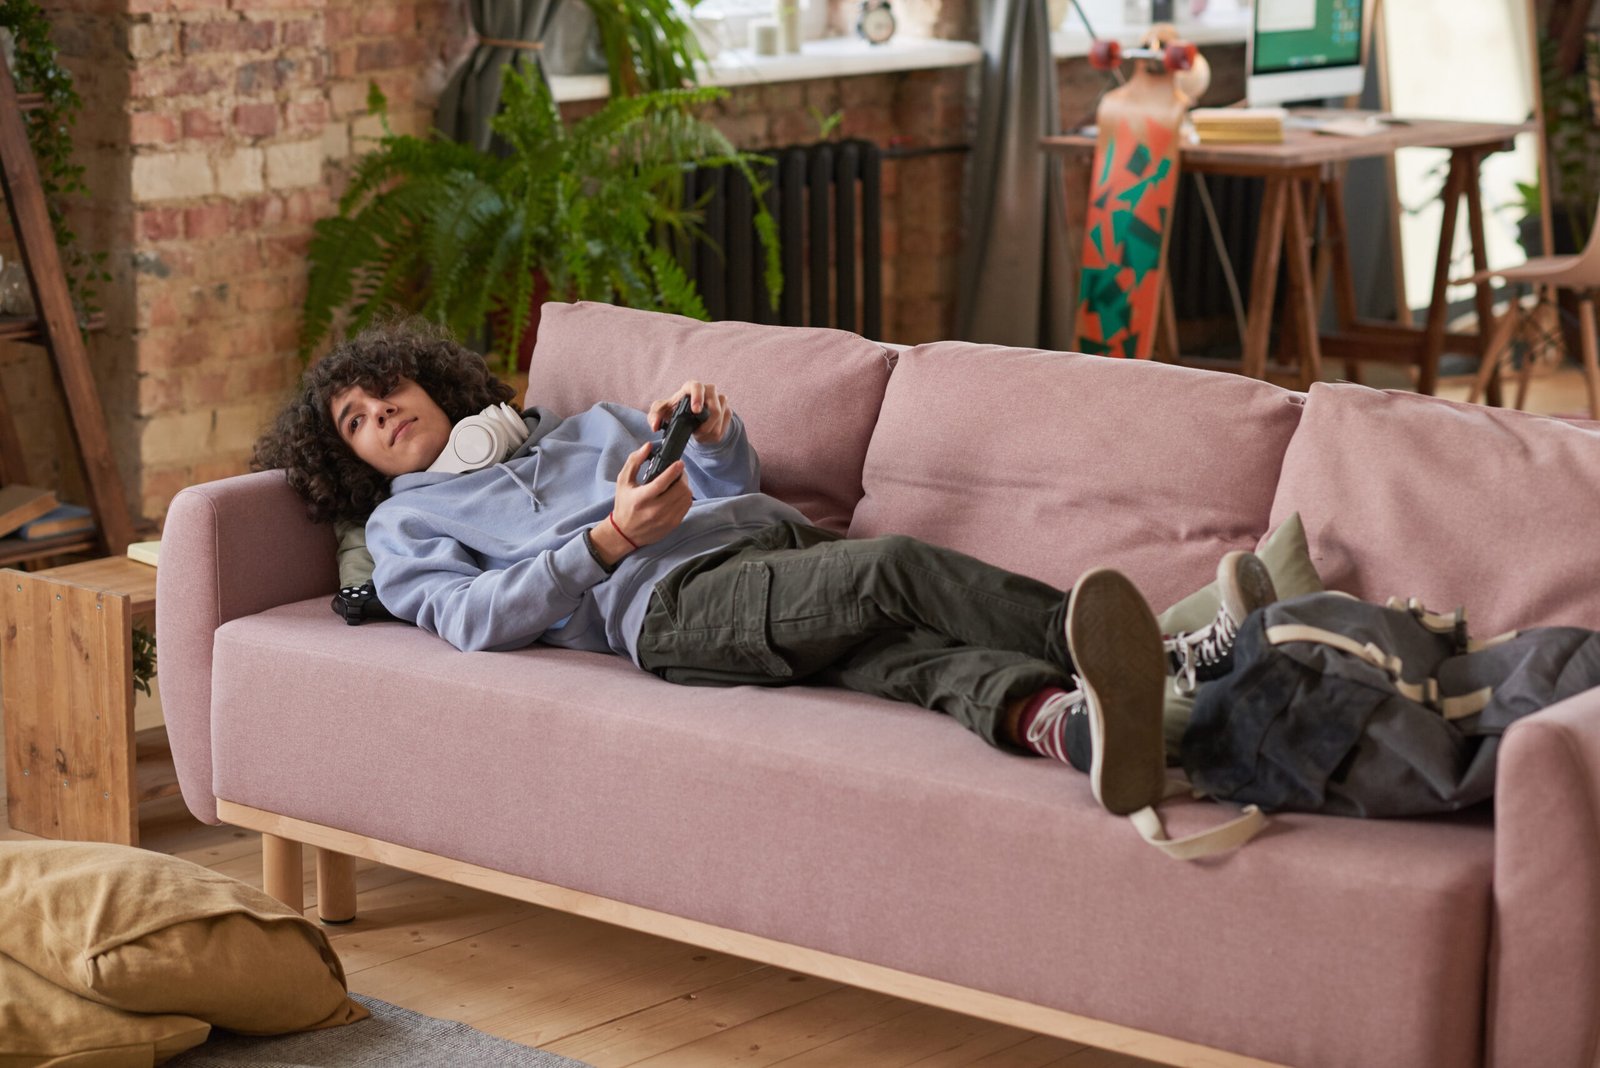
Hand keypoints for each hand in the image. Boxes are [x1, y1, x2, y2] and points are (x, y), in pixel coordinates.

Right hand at [600, 441, 692, 559]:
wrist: (625, 533)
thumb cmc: (624, 504)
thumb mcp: (623, 481)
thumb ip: (634, 461)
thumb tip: (648, 446)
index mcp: (641, 499)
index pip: (661, 483)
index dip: (673, 471)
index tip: (679, 463)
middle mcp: (654, 511)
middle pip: (678, 490)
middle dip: (682, 476)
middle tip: (679, 471)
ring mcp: (665, 519)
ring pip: (686, 498)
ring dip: (685, 486)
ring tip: (679, 481)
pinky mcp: (673, 524)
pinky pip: (687, 506)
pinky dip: (685, 497)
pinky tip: (678, 493)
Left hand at [649, 380, 731, 444]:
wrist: (688, 418)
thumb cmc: (674, 410)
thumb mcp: (660, 413)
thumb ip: (654, 417)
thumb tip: (656, 425)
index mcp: (691, 387)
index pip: (697, 386)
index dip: (698, 397)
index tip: (696, 411)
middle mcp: (708, 391)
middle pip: (715, 406)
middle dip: (707, 423)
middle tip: (697, 432)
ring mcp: (720, 401)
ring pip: (720, 418)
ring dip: (709, 431)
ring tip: (698, 434)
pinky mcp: (726, 411)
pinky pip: (724, 425)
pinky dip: (714, 434)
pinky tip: (705, 435)